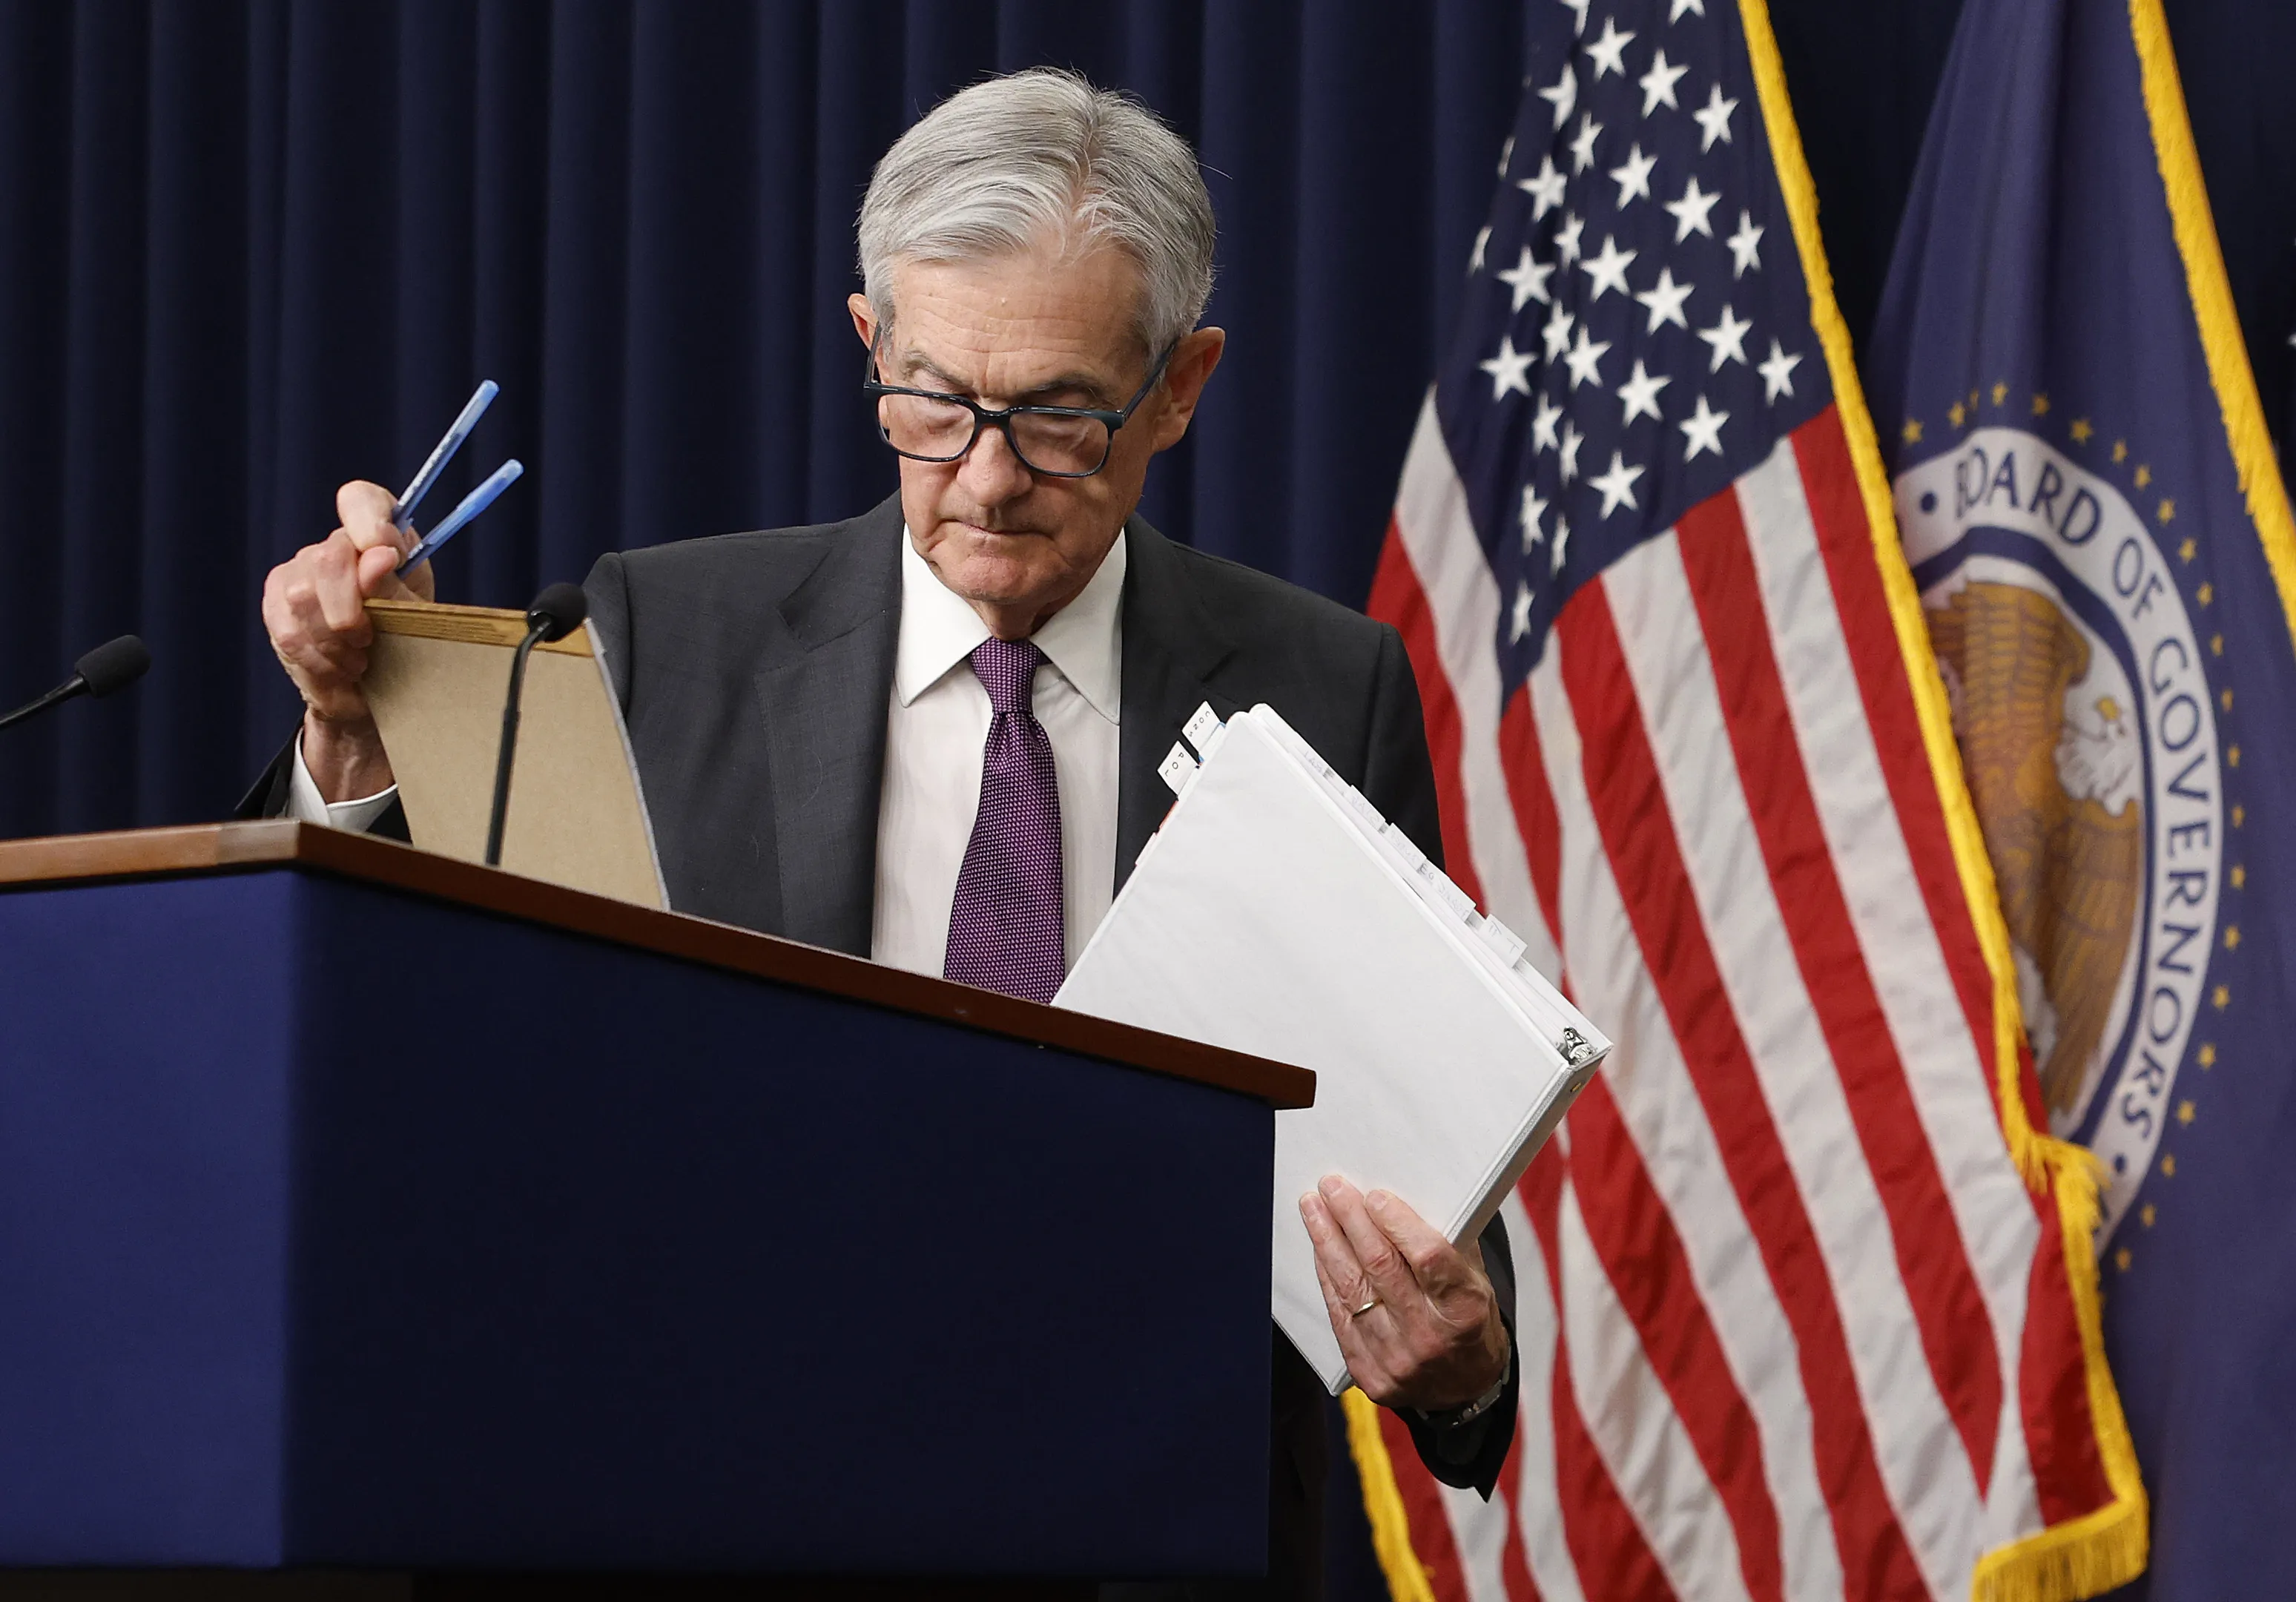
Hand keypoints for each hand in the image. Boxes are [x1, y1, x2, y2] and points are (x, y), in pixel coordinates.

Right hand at [261, 481, 433, 800]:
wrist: (375, 686)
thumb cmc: (404, 638)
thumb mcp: (414, 614)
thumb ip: (394, 585)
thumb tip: (380, 553)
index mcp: (377, 536)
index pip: (361, 500)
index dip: (367, 520)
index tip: (386, 554)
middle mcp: (333, 546)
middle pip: (328, 559)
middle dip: (350, 609)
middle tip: (370, 640)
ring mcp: (297, 573)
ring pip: (302, 597)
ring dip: (335, 640)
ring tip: (360, 660)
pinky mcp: (275, 605)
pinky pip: (289, 630)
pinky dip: (320, 658)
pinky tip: (340, 668)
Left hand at [1299, 1175, 1508, 1411]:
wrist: (1464, 1388)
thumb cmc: (1469, 1320)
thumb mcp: (1477, 1281)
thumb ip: (1448, 1244)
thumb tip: (1403, 1197)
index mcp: (1465, 1310)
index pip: (1428, 1257)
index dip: (1398, 1222)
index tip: (1374, 1194)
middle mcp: (1431, 1337)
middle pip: (1381, 1266)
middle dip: (1351, 1219)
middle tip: (1332, 1186)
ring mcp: (1397, 1360)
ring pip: (1353, 1290)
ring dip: (1327, 1242)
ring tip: (1313, 1207)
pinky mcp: (1370, 1375)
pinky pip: (1340, 1317)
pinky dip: (1328, 1278)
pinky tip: (1320, 1249)